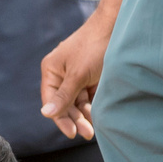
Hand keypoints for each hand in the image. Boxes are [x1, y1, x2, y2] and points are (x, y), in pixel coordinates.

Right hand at [40, 13, 113, 140]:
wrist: (116, 28)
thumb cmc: (93, 47)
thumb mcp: (78, 75)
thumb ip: (63, 96)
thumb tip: (45, 113)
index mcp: (52, 70)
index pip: (51, 100)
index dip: (60, 118)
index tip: (72, 133)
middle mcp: (61, 74)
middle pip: (65, 103)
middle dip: (75, 118)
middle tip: (88, 133)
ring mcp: (76, 75)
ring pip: (78, 102)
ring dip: (85, 115)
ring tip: (94, 127)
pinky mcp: (90, 77)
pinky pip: (89, 97)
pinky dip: (93, 106)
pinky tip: (99, 116)